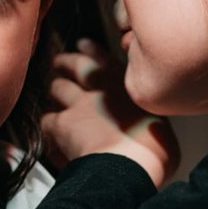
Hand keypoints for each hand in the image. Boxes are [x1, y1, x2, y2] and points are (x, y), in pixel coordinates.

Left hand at [41, 39, 179, 187]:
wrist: (130, 163)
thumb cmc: (153, 148)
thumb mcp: (160, 125)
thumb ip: (147, 118)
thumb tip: (150, 129)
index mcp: (126, 85)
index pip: (104, 58)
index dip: (90, 50)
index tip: (83, 45)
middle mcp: (100, 89)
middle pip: (76, 65)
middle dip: (65, 61)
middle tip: (59, 62)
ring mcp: (79, 104)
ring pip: (58, 87)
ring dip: (55, 89)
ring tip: (53, 92)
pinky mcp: (62, 124)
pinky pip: (47, 121)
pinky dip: (48, 128)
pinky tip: (51, 136)